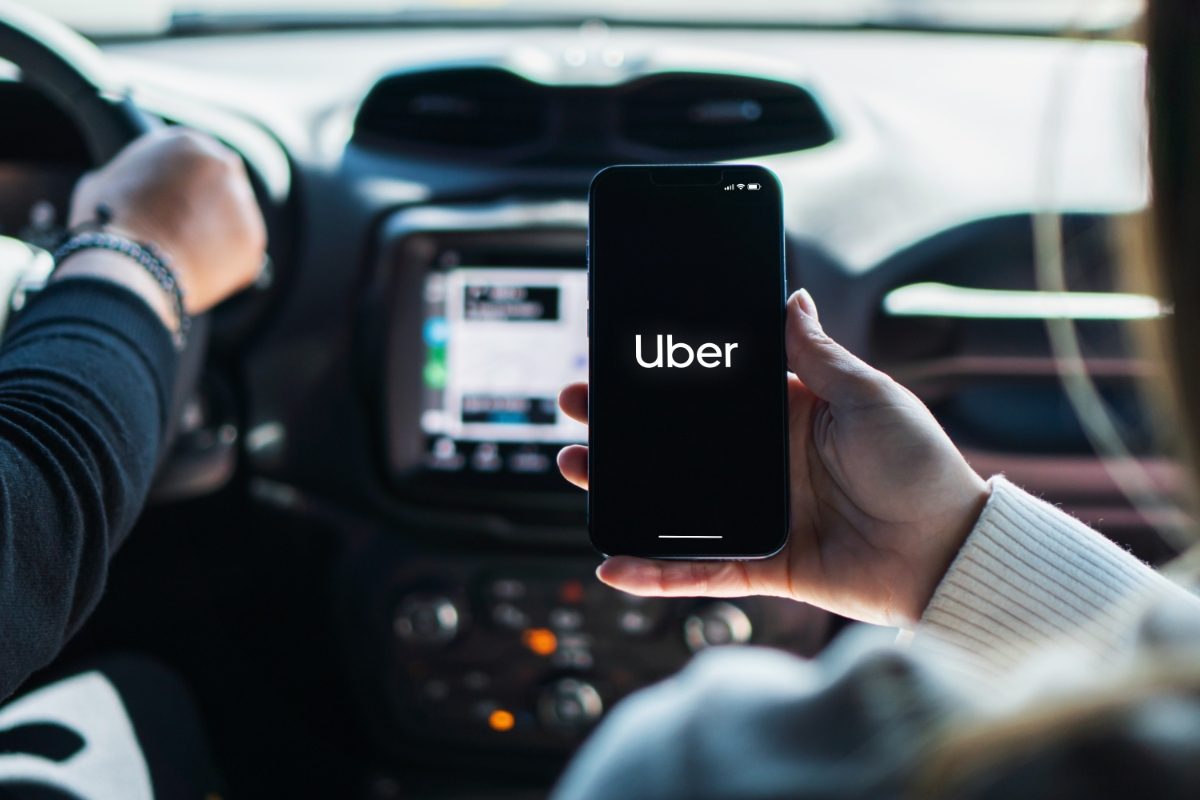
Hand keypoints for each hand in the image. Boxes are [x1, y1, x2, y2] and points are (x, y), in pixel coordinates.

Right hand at [67, 128, 266, 313]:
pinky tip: (198, 272)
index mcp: (187, 143)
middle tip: (186, 232)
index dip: (184, 185)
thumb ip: (130, 177)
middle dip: (208, 208)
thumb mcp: (104, 182)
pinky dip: (225, 267)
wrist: (129, 264)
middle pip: (221, 187)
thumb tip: (127, 186)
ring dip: (217, 237)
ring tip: (185, 257)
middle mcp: (223, 165)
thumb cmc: (108, 223)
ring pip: (233, 221)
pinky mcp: (253, 240)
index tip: (176, 204)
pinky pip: (241, 254)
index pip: (194, 160)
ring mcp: (243, 203)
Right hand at [558, 289, 989, 626]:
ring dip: (620, 489)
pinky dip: (657, 572)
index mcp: (787, 416)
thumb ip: (818, 353)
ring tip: (573, 466)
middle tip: (576, 407)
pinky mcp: (763, 563)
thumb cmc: (920, 465)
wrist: (948, 551)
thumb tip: (790, 295)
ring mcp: (759, 514)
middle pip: (677, 444)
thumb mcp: (868, 395)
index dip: (663, 378)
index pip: (709, 393)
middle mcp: (765, 464)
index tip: (618, 360)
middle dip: (622, 427)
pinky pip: (699, 570)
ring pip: (673, 504)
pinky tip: (613, 563)